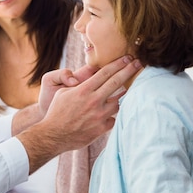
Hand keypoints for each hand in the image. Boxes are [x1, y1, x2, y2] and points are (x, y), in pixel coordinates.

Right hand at [19, 56, 141, 171]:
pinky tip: (109, 114)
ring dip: (120, 97)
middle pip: (116, 82)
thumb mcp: (63, 93)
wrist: (53, 135)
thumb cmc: (57, 112)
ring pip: (118, 102)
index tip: (127, 58)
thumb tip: (91, 79)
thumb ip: (79, 85)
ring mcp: (99, 115)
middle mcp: (94, 101)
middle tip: (138, 63)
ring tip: (125, 92)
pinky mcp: (101, 128)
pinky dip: (111, 116)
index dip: (118, 63)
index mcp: (83, 90)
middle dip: (128, 70)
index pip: (105, 72)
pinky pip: (113, 119)